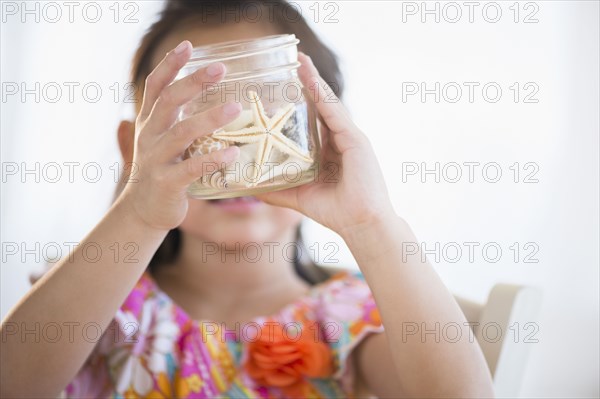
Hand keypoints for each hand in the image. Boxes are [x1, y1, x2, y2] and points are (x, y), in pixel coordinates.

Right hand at [117, 40, 240, 230]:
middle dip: (193, 82)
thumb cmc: (162, 170)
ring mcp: (156, 159)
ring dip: (209, 119)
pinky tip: (233, 152)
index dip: (170, 65)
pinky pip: (191, 168)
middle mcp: (149, 136)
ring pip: (182, 134)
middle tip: (220, 68)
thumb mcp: (163, 140)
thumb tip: (211, 96)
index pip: (155, 87)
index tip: (188, 46)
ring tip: (235, 108)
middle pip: (169, 102)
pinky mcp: (167, 183)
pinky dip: (213, 159)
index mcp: (150, 123)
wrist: (143, 209)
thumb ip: (178, 119)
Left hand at [256, 53, 395, 237]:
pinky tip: (310, 79)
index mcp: (330, 149)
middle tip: (294, 59)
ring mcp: (350, 137)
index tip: (286, 81)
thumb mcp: (297, 196)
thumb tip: (248, 185)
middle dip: (308, 81)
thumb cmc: (334, 212)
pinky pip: (335, 113)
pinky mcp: (356, 140)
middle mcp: (340, 138)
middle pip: (321, 104)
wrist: (360, 224)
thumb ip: (276, 188)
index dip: (301, 98)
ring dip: (314, 80)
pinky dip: (322, 95)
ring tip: (300, 59)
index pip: (313, 117)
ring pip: (329, 102)